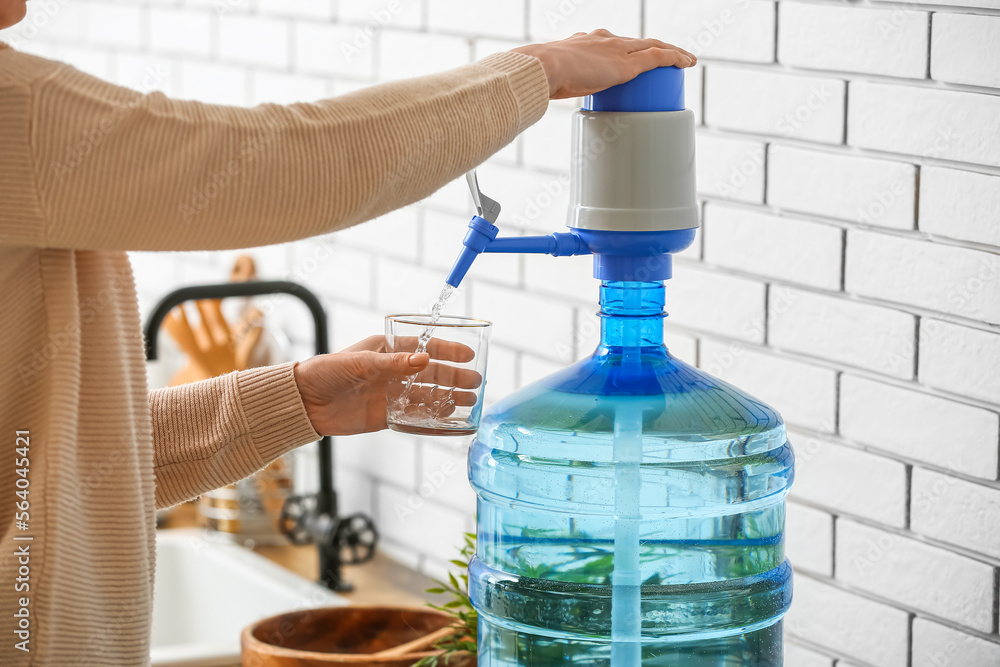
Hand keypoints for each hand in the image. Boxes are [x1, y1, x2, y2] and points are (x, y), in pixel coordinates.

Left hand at [293, 335, 480, 435]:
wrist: (305, 403)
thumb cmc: (327, 372)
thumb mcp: (360, 362)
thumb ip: (392, 363)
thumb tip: (424, 360)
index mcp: (387, 350)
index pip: (424, 347)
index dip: (447, 350)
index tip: (469, 354)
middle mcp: (393, 371)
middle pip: (431, 373)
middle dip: (454, 377)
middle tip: (476, 382)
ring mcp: (391, 394)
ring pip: (427, 395)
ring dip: (448, 397)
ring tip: (469, 402)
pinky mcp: (386, 416)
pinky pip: (415, 417)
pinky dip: (432, 419)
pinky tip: (448, 419)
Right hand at [512, 29, 695, 99]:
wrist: (545, 68)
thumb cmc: (541, 77)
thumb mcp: (551, 79)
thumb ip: (554, 86)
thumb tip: (544, 99)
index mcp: (585, 42)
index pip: (612, 44)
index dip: (625, 49)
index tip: (629, 57)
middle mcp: (605, 40)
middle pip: (637, 42)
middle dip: (652, 48)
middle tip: (665, 57)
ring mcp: (618, 50)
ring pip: (653, 46)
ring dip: (671, 52)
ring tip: (684, 59)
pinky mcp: (628, 63)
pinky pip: (659, 57)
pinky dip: (675, 58)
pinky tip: (688, 62)